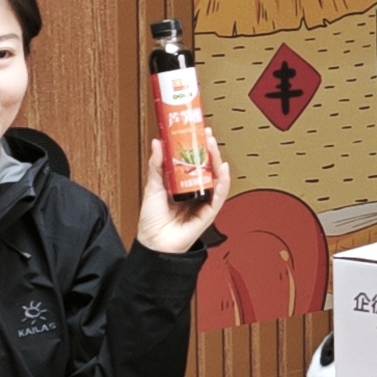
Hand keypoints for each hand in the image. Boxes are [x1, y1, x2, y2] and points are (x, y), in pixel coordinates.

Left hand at [134, 129, 223, 254]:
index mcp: (183, 186)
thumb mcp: (153, 187)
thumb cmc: (153, 222)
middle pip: (208, 168)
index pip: (195, 163)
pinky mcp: (208, 213)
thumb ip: (156, 166)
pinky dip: (223, 182)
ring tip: (212, 145)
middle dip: (209, 149)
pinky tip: (223, 170)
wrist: (153, 244)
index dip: (198, 147)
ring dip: (217, 160)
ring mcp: (203, 202)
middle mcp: (196, 193)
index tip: (197, 132)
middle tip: (206, 134)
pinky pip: (220, 195)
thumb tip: (158, 144)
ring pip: (217, 178)